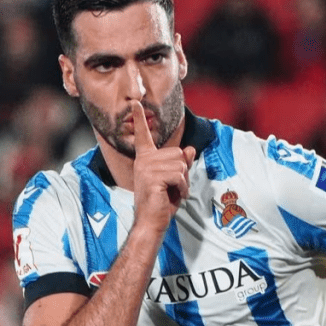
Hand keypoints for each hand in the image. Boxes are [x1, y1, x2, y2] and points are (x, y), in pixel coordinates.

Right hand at [131, 101, 195, 231]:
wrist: (151, 222)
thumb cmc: (162, 203)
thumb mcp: (176, 180)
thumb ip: (182, 164)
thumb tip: (190, 149)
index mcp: (145, 159)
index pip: (143, 136)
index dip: (140, 119)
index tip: (135, 102)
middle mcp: (144, 161)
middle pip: (179, 154)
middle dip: (183, 172)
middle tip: (173, 187)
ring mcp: (146, 168)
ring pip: (181, 165)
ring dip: (183, 182)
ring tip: (171, 192)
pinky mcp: (152, 178)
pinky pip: (179, 176)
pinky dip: (182, 188)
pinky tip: (173, 196)